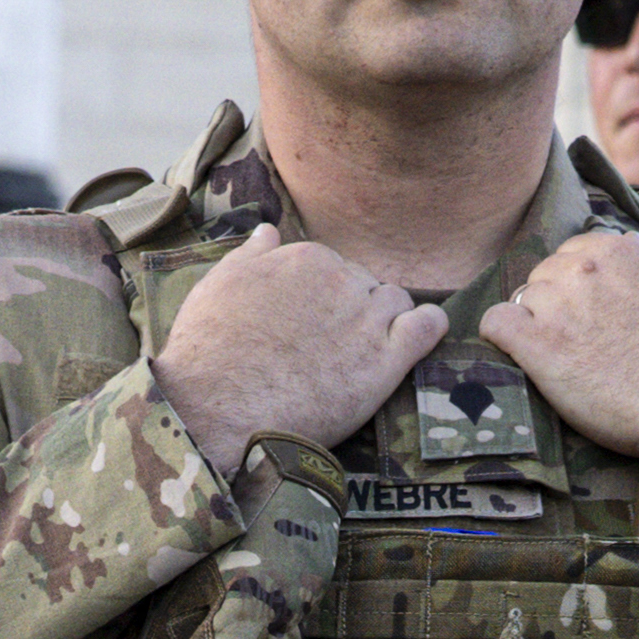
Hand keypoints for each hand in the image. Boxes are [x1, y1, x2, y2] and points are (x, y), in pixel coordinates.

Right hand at [151, 235, 446, 460]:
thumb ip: (252, 254)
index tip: (311, 326)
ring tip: (361, 355)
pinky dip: (429, 328)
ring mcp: (366, 318)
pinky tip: (418, 339)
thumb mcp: (219, 284)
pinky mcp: (386, 360)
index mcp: (306, 256)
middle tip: (331, 349)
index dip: (325, 299)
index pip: (334, 267)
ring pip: (397, 303)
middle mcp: (341, 279)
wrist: (216, 408)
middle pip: (367, 286)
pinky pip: (428, 327)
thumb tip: (268, 230)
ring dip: (386, 323)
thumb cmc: (209, 350)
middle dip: (355, 311)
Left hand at [477, 236, 638, 492]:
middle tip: (580, 343)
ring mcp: (556, 304)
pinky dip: (503, 337)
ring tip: (564, 360)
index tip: (590, 314)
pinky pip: (495, 324)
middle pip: (546, 276)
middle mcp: (582, 268)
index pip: (574, 252)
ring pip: (522, 301)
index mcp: (617, 251)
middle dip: (558, 305)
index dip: (579, 284)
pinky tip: (521, 356)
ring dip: (537, 326)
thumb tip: (632, 247)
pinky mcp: (536, 344)